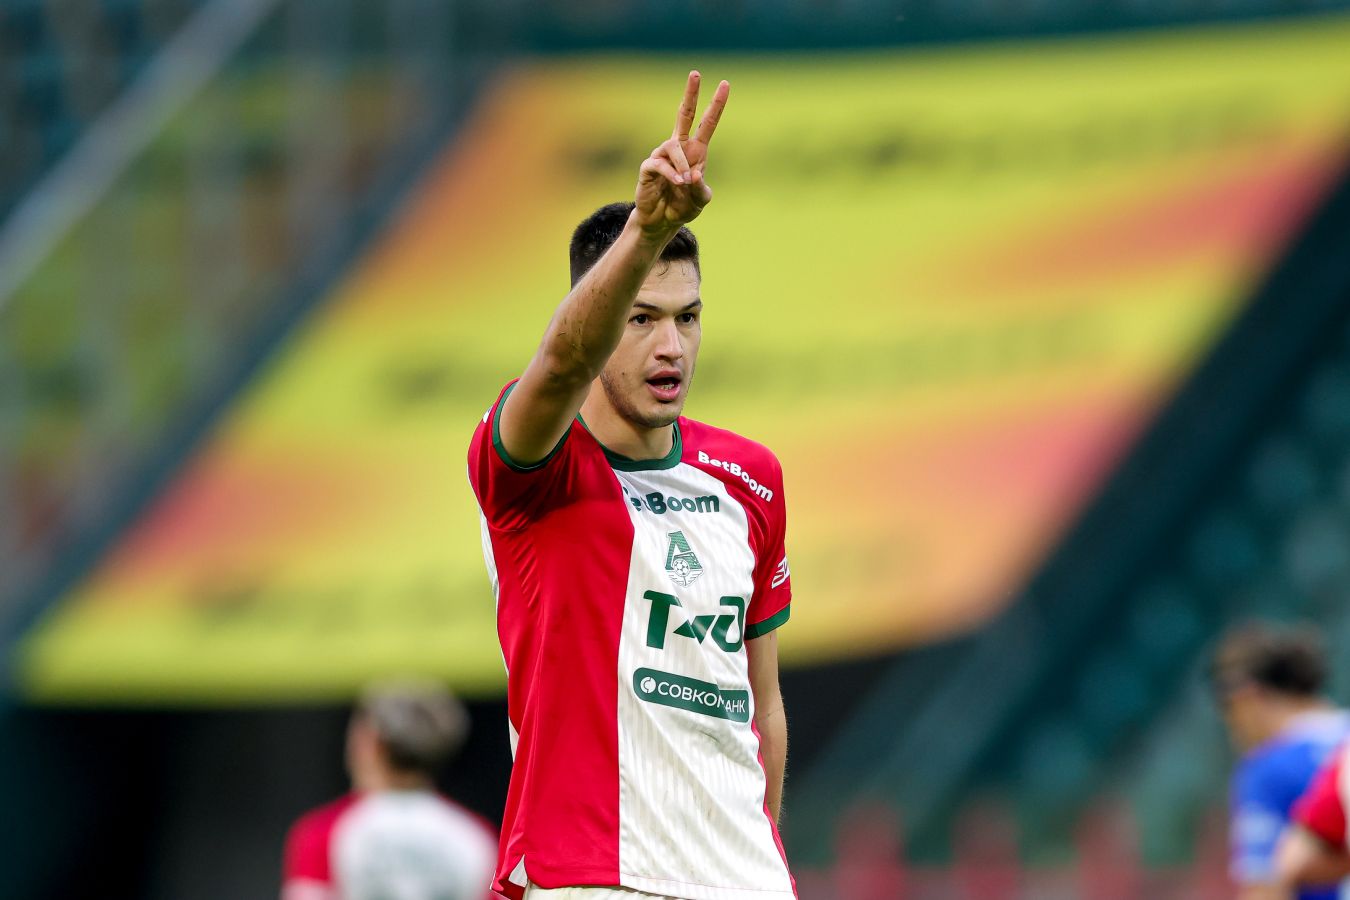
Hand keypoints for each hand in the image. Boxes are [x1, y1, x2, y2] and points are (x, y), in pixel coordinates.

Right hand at [634, 71, 728, 236]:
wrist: (661, 221)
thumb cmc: (682, 207)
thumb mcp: (700, 201)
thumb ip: (700, 189)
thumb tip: (693, 174)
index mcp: (697, 151)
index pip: (707, 123)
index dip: (716, 104)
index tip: (725, 84)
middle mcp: (680, 148)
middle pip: (685, 114)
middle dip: (691, 94)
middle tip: (696, 73)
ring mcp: (663, 156)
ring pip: (673, 146)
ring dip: (681, 165)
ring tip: (684, 183)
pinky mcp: (649, 167)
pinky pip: (660, 164)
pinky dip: (671, 174)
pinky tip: (676, 183)